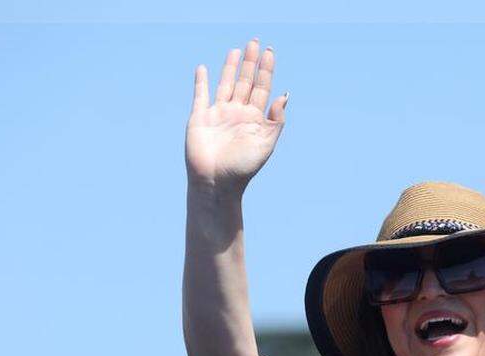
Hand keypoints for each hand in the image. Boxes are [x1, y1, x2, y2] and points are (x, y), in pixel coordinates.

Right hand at [185, 38, 287, 193]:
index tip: (270, 53)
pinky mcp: (200, 118)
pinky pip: (201, 96)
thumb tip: (284, 95)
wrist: (216, 183)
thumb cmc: (243, 167)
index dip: (266, 70)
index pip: (262, 89)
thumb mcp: (266, 144)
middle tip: (255, 42)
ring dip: (230, 67)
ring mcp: (218, 114)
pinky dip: (202, 82)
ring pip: (226, 84)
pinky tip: (204, 69)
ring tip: (236, 50)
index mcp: (255, 119)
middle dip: (251, 63)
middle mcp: (237, 114)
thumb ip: (276, 120)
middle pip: (245, 82)